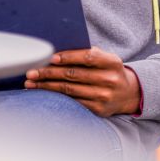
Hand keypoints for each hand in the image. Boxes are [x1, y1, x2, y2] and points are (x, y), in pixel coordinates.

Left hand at [24, 47, 140, 116]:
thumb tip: (56, 51)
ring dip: (47, 86)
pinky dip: (55, 97)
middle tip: (31, 71)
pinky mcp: (98, 109)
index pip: (87, 57)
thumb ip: (88, 53)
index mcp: (112, 62)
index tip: (49, 57)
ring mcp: (104, 96)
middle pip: (74, 75)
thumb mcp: (106, 58)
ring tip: (31, 83)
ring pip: (69, 90)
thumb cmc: (109, 70)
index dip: (67, 57)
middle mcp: (110, 79)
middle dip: (49, 73)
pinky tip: (43, 93)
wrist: (128, 93)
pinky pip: (72, 102)